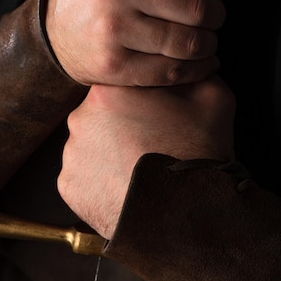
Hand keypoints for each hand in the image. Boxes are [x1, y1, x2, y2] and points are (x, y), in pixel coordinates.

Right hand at [46, 0, 249, 85]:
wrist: (54, 29)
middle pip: (197, 9)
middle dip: (215, 16)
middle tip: (209, 18)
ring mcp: (113, 31)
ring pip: (189, 43)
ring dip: (208, 45)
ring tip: (203, 40)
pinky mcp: (114, 66)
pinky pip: (173, 72)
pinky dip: (196, 69)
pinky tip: (197, 62)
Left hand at [58, 76, 234, 237]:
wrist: (187, 217)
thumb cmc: (198, 154)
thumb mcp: (212, 96)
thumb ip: (191, 70)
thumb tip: (185, 62)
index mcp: (107, 92)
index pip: (122, 86)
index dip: (143, 100)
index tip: (159, 114)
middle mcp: (79, 119)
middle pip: (101, 114)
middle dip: (123, 124)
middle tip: (151, 142)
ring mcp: (70, 155)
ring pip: (91, 144)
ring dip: (109, 151)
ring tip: (139, 167)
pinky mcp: (68, 186)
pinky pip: (83, 175)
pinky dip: (100, 179)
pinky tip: (125, 184)